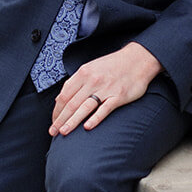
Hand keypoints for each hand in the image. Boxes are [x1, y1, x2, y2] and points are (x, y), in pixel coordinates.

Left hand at [49, 42, 163, 135]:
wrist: (138, 59)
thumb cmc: (113, 65)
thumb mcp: (91, 68)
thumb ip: (77, 82)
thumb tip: (61, 99)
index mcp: (83, 73)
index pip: (64, 95)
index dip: (57, 110)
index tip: (53, 121)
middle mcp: (92, 80)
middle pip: (72, 103)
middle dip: (60, 119)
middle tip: (53, 131)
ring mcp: (106, 88)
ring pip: (84, 107)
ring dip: (72, 121)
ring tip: (64, 132)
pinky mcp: (119, 96)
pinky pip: (105, 109)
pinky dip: (95, 118)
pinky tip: (87, 127)